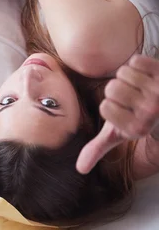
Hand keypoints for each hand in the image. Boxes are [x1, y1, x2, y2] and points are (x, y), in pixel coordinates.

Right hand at [77, 55, 158, 173]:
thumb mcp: (118, 133)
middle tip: (131, 95)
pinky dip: (139, 64)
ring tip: (139, 84)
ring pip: (123, 72)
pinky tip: (147, 74)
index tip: (123, 110)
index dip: (110, 105)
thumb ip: (98, 149)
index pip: (104, 106)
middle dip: (117, 88)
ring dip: (128, 75)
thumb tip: (80, 169)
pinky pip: (136, 60)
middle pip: (111, 88)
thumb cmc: (138, 116)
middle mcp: (150, 113)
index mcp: (136, 129)